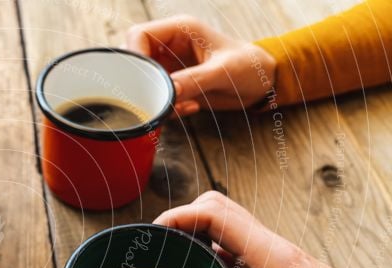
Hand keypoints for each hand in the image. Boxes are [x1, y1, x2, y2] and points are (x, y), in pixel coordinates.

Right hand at [124, 15, 276, 115]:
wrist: (262, 84)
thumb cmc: (249, 67)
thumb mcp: (224, 72)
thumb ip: (194, 80)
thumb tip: (168, 92)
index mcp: (179, 30)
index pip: (139, 35)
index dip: (134, 56)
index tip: (142, 81)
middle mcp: (169, 46)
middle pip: (134, 61)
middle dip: (144, 84)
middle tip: (160, 99)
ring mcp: (169, 67)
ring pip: (142, 83)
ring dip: (156, 100)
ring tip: (181, 106)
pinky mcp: (172, 86)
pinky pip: (156, 98)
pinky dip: (168, 109)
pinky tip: (190, 108)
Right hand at [154, 191, 391, 267]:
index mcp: (272, 257)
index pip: (217, 214)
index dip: (180, 216)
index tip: (153, 233)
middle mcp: (272, 248)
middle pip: (219, 206)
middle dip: (182, 216)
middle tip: (156, 242)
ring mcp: (276, 255)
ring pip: (229, 221)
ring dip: (197, 228)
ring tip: (171, 253)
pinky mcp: (278, 267)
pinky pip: (238, 243)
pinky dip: (213, 246)